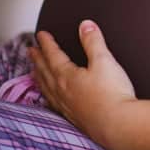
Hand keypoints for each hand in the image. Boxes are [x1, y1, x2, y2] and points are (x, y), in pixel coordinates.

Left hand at [29, 21, 135, 149]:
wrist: (118, 124)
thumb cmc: (112, 94)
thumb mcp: (104, 61)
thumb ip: (93, 42)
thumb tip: (86, 25)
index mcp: (67, 76)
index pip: (53, 55)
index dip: (47, 43)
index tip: (41, 35)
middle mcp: (62, 91)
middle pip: (45, 72)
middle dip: (37, 59)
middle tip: (31, 51)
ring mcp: (66, 106)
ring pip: (46, 88)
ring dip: (39, 77)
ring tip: (35, 71)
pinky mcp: (74, 117)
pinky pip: (53, 103)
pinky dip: (48, 96)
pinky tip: (51, 98)